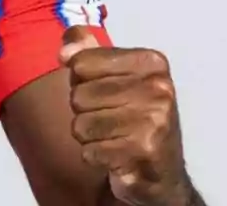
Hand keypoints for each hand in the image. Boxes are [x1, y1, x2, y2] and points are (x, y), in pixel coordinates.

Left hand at [60, 27, 194, 205]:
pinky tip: (116, 155)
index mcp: (150, 63)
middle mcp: (158, 88)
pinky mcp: (144, 152)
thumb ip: (85, 52)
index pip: (81, 63)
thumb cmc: (133, 117)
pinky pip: (89, 151)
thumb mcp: (114, 76)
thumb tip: (64, 51)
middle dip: (85, 111)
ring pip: (81, 124)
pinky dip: (96, 156)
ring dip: (90, 136)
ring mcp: (154, 121)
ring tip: (114, 137)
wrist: (161, 174)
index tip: (104, 91)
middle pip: (78, 95)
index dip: (81, 80)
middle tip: (111, 119)